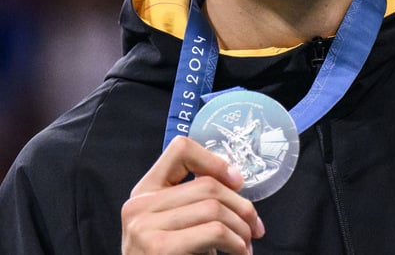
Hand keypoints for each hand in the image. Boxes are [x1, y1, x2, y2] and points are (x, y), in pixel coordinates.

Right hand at [121, 135, 265, 253]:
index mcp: (143, 193)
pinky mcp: (159, 247)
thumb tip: (235, 184)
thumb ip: (190, 204)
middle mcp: (139, 205)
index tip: (238, 181)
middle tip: (255, 227)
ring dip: (241, 229)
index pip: (179, 150)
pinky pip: (214, 231)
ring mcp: (144, 226)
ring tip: (246, 246)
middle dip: (241, 206)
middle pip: (206, 184)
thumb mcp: (172, 228)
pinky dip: (236, 243)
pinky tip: (239, 254)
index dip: (215, 160)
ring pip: (214, 207)